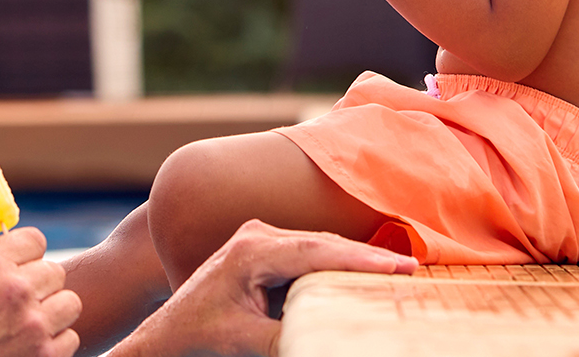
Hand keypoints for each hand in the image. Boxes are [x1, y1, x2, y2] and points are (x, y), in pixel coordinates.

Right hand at [0, 227, 80, 356]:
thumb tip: (19, 259)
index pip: (34, 239)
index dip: (29, 255)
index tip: (25, 266)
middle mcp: (15, 289)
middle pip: (54, 271)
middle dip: (41, 285)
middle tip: (25, 302)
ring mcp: (34, 324)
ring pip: (69, 303)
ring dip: (54, 313)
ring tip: (31, 325)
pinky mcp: (46, 354)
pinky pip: (69, 337)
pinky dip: (55, 344)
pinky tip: (31, 348)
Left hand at [114, 220, 416, 356]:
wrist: (167, 335)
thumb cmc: (200, 337)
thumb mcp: (250, 342)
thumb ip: (293, 336)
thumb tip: (334, 335)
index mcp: (251, 251)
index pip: (319, 250)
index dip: (364, 258)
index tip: (403, 266)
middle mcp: (256, 235)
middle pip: (324, 244)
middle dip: (367, 259)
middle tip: (411, 270)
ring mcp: (258, 238)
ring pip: (318, 248)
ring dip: (352, 261)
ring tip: (396, 273)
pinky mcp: (261, 249)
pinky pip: (306, 254)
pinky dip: (333, 265)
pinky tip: (360, 275)